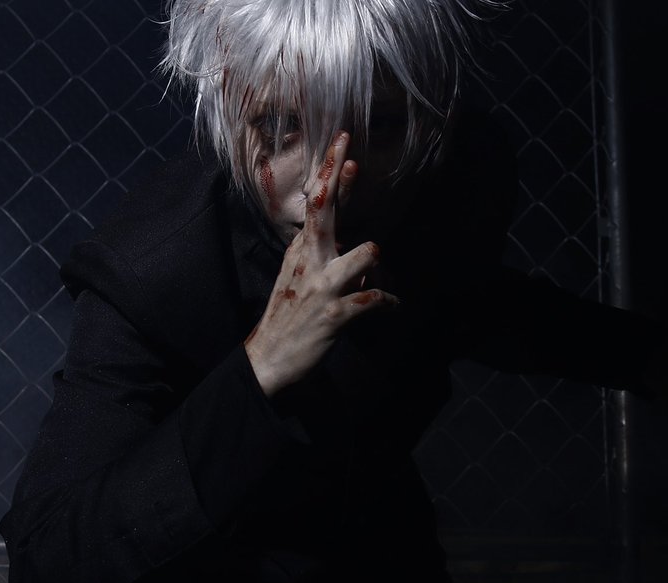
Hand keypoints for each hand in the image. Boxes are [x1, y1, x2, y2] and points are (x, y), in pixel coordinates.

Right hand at [243, 131, 398, 396]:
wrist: (271, 356)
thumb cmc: (291, 313)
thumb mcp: (301, 275)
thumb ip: (324, 253)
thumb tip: (358, 246)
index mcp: (303, 248)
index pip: (317, 202)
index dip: (330, 172)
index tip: (342, 142)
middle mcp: (310, 260)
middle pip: (324, 213)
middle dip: (339, 183)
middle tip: (352, 156)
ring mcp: (322, 287)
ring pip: (361, 257)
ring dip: (372, 259)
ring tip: (378, 268)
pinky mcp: (334, 314)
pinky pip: (371, 300)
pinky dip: (389, 302)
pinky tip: (396, 306)